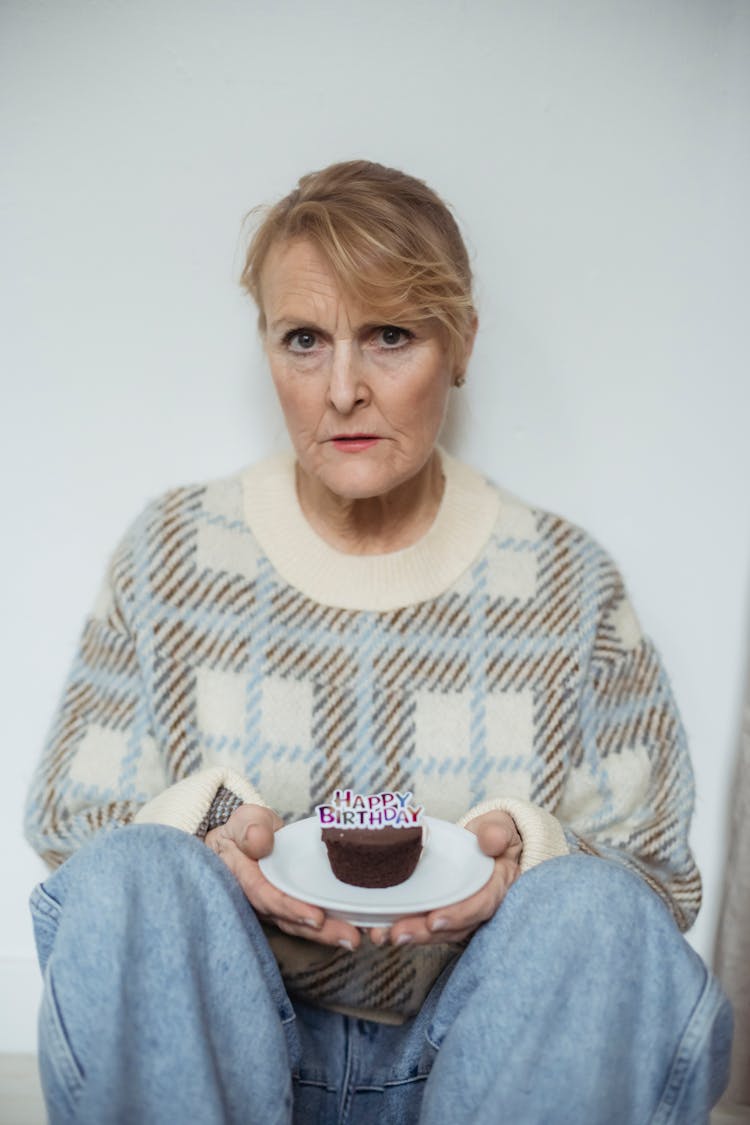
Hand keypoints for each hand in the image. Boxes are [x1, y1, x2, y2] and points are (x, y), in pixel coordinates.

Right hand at [205, 804, 360, 950]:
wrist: (248, 836)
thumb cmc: (247, 828)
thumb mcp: (244, 820)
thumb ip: (249, 828)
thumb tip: (260, 842)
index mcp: (245, 878)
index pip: (266, 896)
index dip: (290, 908)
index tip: (316, 917)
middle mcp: (262, 900)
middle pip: (290, 921)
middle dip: (320, 932)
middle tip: (350, 937)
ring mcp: (278, 906)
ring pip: (303, 925)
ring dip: (331, 933)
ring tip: (357, 937)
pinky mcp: (294, 905)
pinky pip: (312, 919)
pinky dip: (333, 925)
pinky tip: (358, 928)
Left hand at [369, 809, 521, 947]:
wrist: (489, 839)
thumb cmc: (493, 834)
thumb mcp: (499, 826)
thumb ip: (497, 832)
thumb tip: (491, 842)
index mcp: (498, 885)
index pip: (482, 905)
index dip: (459, 915)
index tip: (435, 920)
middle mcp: (480, 904)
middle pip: (455, 927)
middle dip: (425, 933)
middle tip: (397, 934)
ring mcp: (461, 910)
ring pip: (439, 930)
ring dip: (411, 935)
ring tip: (382, 934)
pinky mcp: (444, 909)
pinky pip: (426, 923)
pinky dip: (404, 926)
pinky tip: (381, 929)